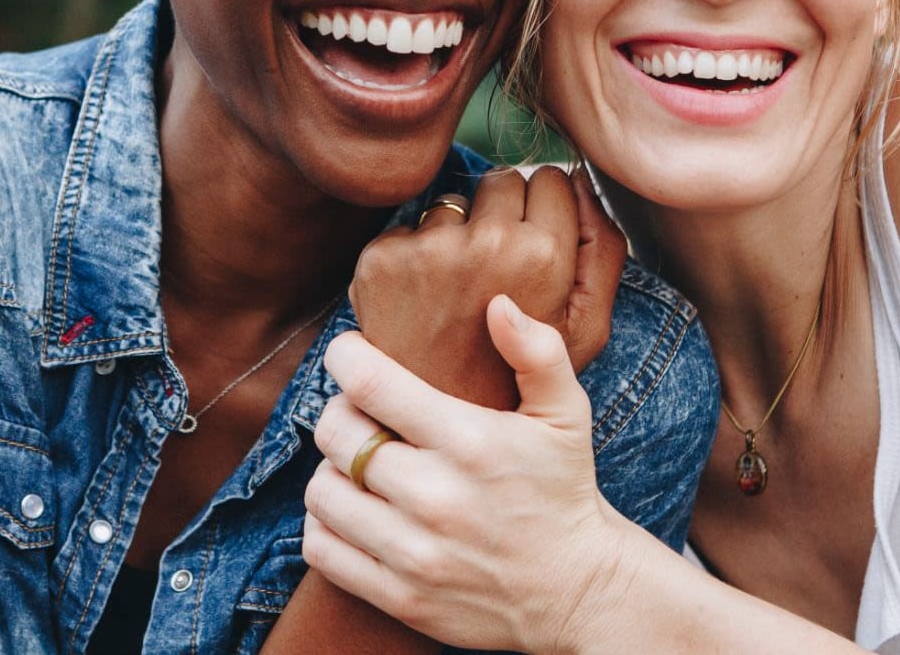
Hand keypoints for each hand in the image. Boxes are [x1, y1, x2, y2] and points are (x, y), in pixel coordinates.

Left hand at [303, 303, 645, 652]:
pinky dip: (325, 524)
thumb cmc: (563, 491)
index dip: (344, 357)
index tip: (349, 354)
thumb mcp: (566, 415)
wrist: (578, 591)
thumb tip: (498, 304)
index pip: (370, 383)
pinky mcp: (400, 596)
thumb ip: (539, 353)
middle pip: (336, 434)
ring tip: (359, 464)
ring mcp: (414, 552)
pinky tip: (355, 510)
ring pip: (322, 491)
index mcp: (470, 442)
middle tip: (360, 413)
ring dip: (330, 469)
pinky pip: (322, 549)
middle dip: (339, 411)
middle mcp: (436, 497)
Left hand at [347, 166, 623, 408]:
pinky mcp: (381, 262)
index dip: (547, 207)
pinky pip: (405, 230)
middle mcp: (485, 244)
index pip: (550, 178)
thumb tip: (579, 181)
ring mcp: (428, 251)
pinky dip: (412, 259)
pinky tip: (421, 306)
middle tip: (496, 274)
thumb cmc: (521, 379)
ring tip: (458, 296)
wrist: (441, 439)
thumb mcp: (586, 330)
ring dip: (455, 234)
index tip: (536, 243)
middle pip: (500, 180)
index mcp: (543, 256)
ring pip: (451, 203)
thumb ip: (603, 250)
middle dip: (502, 213)